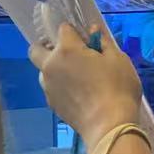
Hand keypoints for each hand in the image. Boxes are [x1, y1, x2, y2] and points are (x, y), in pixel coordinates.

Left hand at [28, 23, 143, 147]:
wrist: (109, 124)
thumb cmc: (117, 87)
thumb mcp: (118, 59)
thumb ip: (103, 41)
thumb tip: (92, 29)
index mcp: (66, 50)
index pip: (63, 29)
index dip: (74, 30)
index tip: (84, 37)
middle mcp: (50, 65)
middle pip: (36, 49)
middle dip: (47, 46)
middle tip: (67, 51)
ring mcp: (47, 85)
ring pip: (43, 70)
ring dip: (53, 67)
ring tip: (76, 75)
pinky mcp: (50, 102)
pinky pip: (50, 86)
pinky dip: (59, 84)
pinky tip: (77, 92)